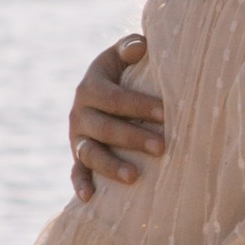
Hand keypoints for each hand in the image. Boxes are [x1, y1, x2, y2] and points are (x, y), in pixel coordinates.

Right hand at [69, 35, 164, 197]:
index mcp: (91, 86)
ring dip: (110, 166)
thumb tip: (140, 46)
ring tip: (134, 177)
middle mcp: (80, 112)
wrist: (105, 92)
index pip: (115, 98)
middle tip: (163, 147)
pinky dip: (81, 184)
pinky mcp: (78, 156)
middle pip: (105, 128)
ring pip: (90, 153)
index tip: (167, 114)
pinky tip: (90, 198)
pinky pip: (76, 172)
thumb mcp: (122, 56)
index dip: (140, 106)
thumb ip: (129, 48)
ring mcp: (78, 136)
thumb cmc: (124, 72)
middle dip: (134, 138)